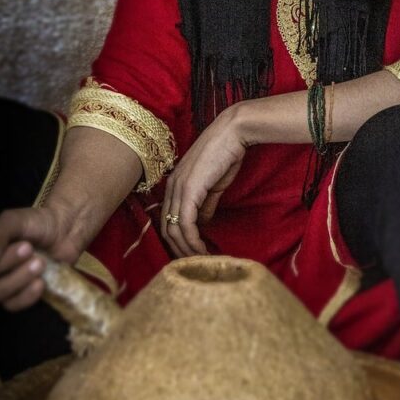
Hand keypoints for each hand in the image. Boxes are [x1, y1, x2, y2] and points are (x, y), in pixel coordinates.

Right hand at [0, 204, 81, 310]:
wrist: (66, 232)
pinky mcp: (16, 296)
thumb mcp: (13, 220)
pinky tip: (41, 282)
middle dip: (3, 264)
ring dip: (18, 278)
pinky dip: (27, 295)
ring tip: (39, 262)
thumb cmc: (37, 222)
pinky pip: (11, 306)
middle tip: (28, 247)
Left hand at [161, 105, 247, 257]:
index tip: (192, 254)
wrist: (232, 133)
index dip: (178, 241)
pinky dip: (193, 241)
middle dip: (179, 251)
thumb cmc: (226, 154)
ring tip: (201, 262)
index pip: (168, 220)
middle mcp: (171, 187)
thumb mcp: (213, 185)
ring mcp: (178, 188)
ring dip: (187, 250)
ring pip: (175, 230)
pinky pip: (186, 224)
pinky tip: (203, 250)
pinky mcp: (189, 190)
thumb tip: (202, 224)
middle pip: (167, 229)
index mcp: (175, 184)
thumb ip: (205, 204)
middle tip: (194, 265)